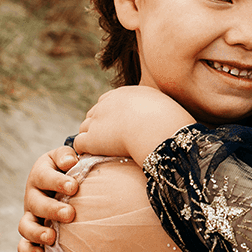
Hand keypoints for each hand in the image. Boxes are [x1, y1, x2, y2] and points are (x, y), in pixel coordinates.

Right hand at [16, 145, 77, 251]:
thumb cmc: (70, 169)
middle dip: (52, 209)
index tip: (74, 187)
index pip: (45, 176)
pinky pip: (24, 245)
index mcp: (41, 173)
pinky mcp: (32, 233)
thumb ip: (67, 156)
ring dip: (37, 233)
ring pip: (25, 226)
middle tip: (70, 214)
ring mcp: (31, 215)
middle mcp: (32, 195)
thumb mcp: (67, 157)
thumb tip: (70, 161)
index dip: (57, 182)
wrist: (64, 182)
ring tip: (52, 238)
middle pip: (36, 203)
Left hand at [73, 85, 193, 162]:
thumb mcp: (166, 107)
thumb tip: (165, 118)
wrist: (160, 131)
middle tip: (108, 142)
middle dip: (98, 126)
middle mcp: (108, 103)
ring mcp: (97, 120)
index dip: (111, 115)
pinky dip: (85, 151)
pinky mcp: (92, 138)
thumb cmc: (171, 124)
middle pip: (94, 113)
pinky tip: (93, 157)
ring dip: (91, 139)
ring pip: (84, 128)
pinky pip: (79, 143)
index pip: (108, 101)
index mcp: (126, 93)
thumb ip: (158, 110)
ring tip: (101, 152)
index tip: (117, 127)